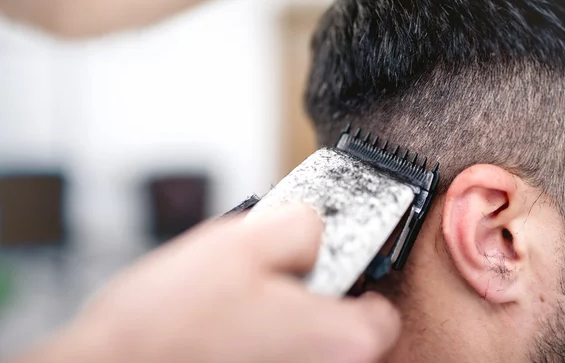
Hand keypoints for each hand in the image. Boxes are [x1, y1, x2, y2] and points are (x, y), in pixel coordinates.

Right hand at [21, 204, 400, 362]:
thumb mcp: (246, 240)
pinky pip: (272, 348)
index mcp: (336, 341)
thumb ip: (301, 225)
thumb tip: (313, 227)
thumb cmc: (171, 321)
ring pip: (300, 334)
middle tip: (268, 271)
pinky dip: (256, 330)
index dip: (359, 276)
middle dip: (308, 287)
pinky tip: (221, 315)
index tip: (333, 260)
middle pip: (337, 321)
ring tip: (234, 293)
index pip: (383, 312)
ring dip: (277, 307)